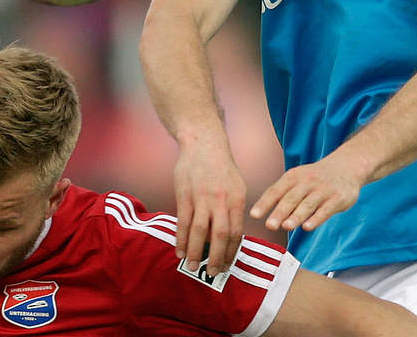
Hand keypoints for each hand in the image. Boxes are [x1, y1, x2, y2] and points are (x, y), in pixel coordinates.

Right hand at [173, 141, 245, 276]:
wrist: (204, 144)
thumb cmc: (222, 168)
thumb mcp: (237, 187)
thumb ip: (235, 210)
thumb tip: (232, 236)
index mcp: (237, 200)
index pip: (236, 232)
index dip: (230, 252)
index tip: (226, 265)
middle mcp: (221, 200)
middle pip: (219, 235)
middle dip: (215, 257)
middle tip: (212, 273)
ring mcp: (202, 198)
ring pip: (199, 230)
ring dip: (195, 251)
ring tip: (192, 266)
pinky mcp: (185, 195)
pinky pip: (183, 221)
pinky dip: (181, 238)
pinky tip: (179, 250)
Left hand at [250, 154, 365, 233]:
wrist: (347, 166)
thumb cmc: (315, 178)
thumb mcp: (297, 179)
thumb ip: (282, 195)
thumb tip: (260, 214)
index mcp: (293, 177)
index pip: (276, 190)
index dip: (265, 203)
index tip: (254, 215)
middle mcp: (307, 182)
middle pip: (291, 198)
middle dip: (279, 212)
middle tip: (269, 225)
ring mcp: (323, 190)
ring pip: (308, 204)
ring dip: (296, 216)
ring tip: (286, 226)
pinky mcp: (338, 198)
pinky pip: (326, 209)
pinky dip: (316, 218)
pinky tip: (307, 227)